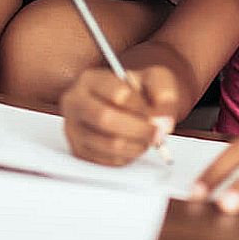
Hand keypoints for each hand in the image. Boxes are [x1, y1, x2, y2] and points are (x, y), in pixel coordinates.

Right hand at [60, 67, 178, 165]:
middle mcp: (75, 102)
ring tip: (147, 138)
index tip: (157, 114)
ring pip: (107, 143)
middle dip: (139, 129)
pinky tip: (134, 145)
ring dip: (136, 144)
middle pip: (105, 119)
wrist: (128, 104)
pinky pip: (106, 160)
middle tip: (158, 133)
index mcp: (91, 79)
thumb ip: (165, 93)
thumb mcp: (156, 79)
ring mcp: (73, 128)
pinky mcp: (78, 150)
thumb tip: (162, 122)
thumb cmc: (140, 90)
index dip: (142, 107)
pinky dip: (127, 156)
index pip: (118, 93)